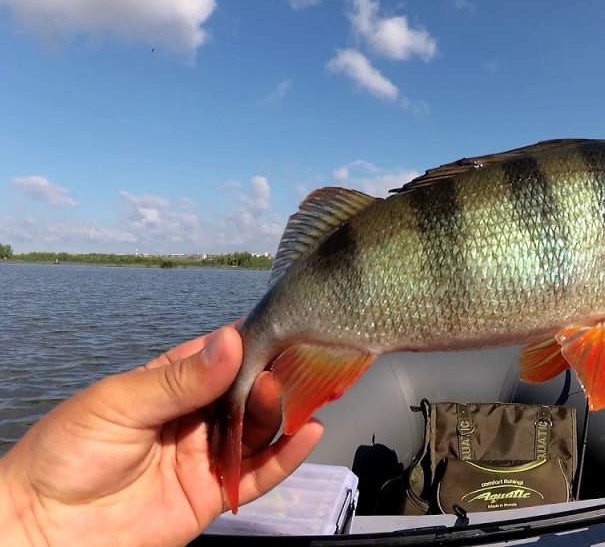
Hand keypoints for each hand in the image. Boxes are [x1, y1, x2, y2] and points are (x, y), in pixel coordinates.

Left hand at [0, 324, 322, 546]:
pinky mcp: (212, 495)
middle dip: (269, 379)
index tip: (280, 329)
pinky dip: (287, 457)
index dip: (249, 343)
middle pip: (246, 393)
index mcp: (167, 385)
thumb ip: (179, 379)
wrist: (43, 529)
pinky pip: (259, 475)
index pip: (219, 357)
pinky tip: (308, 435)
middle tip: (283, 370)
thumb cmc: (64, 456)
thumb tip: (230, 341)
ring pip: (258, 431)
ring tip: (290, 398)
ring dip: (279, 413)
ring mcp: (205, 457)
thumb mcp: (118, 403)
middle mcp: (192, 418)